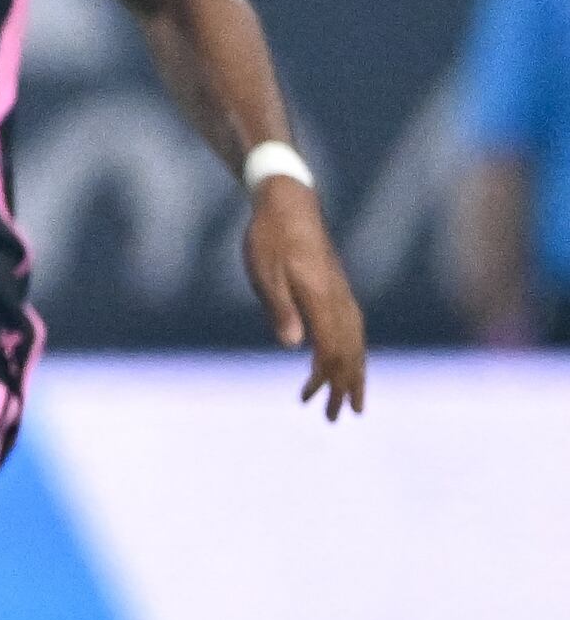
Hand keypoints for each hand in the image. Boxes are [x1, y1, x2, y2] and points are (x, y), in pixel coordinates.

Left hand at [246, 179, 367, 417]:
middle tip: (340, 417)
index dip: (325, 378)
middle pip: (349, 351)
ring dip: (354, 373)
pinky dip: (352, 351)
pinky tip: (348, 363)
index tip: (317, 402)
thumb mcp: (264, 272)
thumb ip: (279, 308)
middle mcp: (339, 299)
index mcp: (321, 298)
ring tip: (352, 400)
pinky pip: (352, 328)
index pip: (329, 348)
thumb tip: (292, 346)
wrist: (288, 203)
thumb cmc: (269, 237)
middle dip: (345, 386)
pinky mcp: (338, 289)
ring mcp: (342, 294)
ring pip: (355, 341)